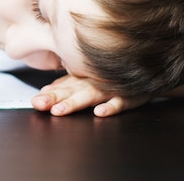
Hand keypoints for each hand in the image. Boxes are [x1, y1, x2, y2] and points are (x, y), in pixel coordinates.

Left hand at [30, 74, 150, 116]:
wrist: (149, 70)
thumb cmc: (114, 75)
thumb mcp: (89, 78)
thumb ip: (68, 84)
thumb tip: (46, 89)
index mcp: (84, 79)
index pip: (62, 87)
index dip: (48, 94)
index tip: (34, 101)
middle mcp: (95, 82)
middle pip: (71, 91)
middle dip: (54, 98)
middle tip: (40, 105)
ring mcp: (111, 88)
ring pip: (91, 95)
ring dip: (75, 102)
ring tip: (60, 110)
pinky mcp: (130, 94)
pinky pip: (121, 101)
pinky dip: (111, 106)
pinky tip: (100, 112)